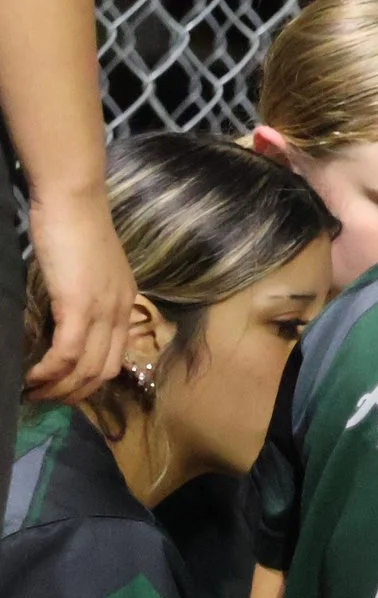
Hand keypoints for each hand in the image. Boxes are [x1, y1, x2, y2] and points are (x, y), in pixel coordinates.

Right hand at [24, 187, 134, 401]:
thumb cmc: (75, 228)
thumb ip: (83, 297)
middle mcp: (121, 311)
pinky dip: (50, 371)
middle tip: (45, 398)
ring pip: (87, 368)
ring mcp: (103, 309)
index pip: (116, 356)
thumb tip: (62, 321)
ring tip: (34, 393)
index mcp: (126, 303)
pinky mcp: (80, 305)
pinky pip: (68, 352)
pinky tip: (32, 377)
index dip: (90, 380)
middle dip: (75, 392)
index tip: (64, 388)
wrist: (74, 200)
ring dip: (59, 387)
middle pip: (105, 370)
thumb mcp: (87, 271)